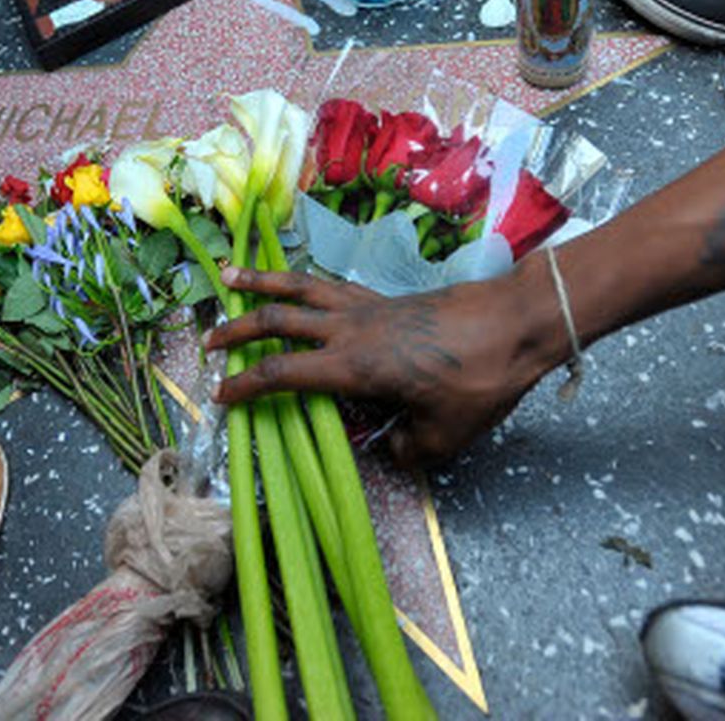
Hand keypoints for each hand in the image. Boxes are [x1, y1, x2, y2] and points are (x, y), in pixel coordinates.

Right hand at [206, 260, 570, 466]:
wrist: (517, 322)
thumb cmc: (480, 380)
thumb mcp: (445, 436)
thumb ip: (407, 449)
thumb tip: (389, 448)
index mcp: (355, 365)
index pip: (283, 374)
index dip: (245, 387)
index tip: (220, 398)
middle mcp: (351, 329)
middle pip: (278, 320)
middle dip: (237, 331)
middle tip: (207, 342)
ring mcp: (368, 306)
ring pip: (300, 287)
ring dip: (261, 283)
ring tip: (230, 275)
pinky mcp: (385, 297)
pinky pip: (330, 285)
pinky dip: (303, 281)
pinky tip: (298, 284)